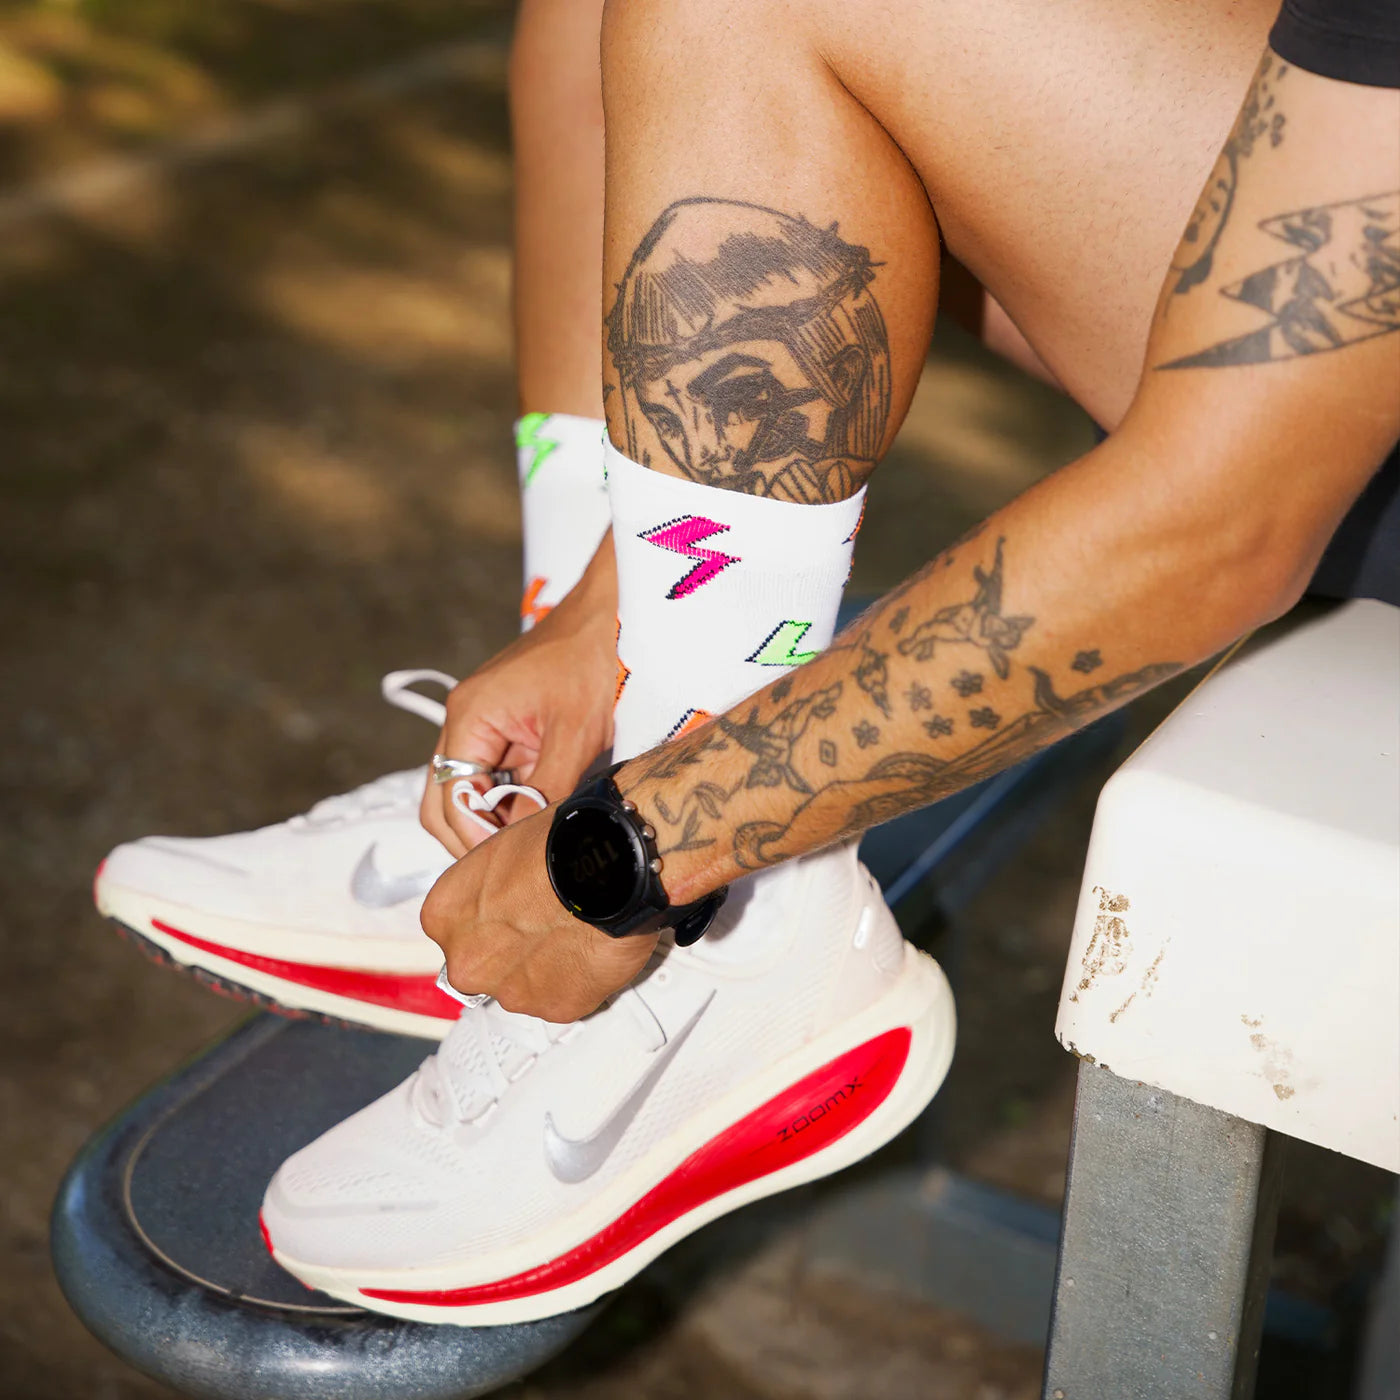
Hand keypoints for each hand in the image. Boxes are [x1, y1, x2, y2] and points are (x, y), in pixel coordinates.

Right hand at [421, 535, 616, 856]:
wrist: (611, 613)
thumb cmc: (594, 660)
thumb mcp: (577, 734)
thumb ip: (546, 791)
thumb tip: (525, 845)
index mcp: (470, 717)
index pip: (450, 798)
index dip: (476, 839)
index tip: (511, 864)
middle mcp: (464, 720)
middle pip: (444, 800)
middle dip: (474, 837)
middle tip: (515, 864)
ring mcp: (482, 723)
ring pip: (467, 791)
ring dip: (493, 820)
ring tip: (530, 842)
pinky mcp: (504, 727)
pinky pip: (493, 775)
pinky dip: (509, 800)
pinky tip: (538, 814)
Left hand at [421, 806, 657, 1021]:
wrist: (608, 867)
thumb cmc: (557, 846)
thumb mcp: (499, 851)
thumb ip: (485, 889)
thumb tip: (501, 896)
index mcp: (444, 917)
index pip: (458, 929)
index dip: (490, 919)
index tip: (512, 912)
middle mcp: (466, 962)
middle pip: (483, 965)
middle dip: (510, 951)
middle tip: (543, 926)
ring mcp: (509, 990)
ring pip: (522, 986)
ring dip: (543, 969)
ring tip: (573, 935)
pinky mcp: (554, 1007)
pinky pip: (561, 998)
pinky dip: (575, 981)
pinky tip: (588, 950)